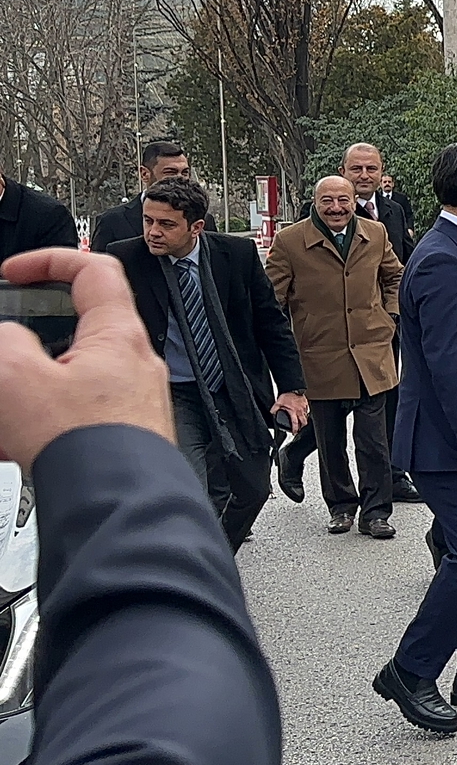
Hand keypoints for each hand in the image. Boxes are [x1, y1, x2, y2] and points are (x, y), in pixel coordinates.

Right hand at [0, 249, 173, 470]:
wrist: (118, 504)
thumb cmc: (86, 444)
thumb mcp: (18, 379)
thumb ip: (7, 342)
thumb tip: (9, 337)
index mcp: (118, 335)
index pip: (93, 270)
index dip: (50, 260)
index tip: (14, 271)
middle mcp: (134, 364)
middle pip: (71, 333)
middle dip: (23, 347)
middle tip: (3, 359)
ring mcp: (132, 401)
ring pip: (64, 380)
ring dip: (23, 392)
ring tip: (6, 417)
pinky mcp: (123, 433)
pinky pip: (71, 415)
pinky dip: (37, 423)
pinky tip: (13, 443)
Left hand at [272, 391, 310, 431]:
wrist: (294, 388)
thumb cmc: (288, 395)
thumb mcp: (278, 402)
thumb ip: (275, 409)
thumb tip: (272, 412)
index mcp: (294, 412)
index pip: (295, 423)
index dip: (295, 429)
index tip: (294, 432)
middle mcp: (300, 411)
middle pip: (304, 422)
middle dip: (302, 426)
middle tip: (300, 428)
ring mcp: (304, 408)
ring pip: (306, 416)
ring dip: (304, 420)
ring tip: (301, 421)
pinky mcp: (306, 404)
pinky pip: (307, 410)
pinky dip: (305, 413)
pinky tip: (303, 413)